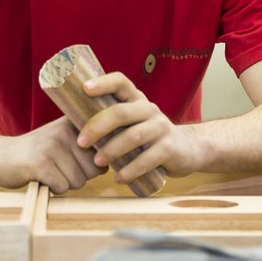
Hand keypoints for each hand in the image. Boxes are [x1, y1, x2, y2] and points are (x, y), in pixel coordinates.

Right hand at [0, 117, 102, 193]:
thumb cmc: (36, 153)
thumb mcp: (62, 140)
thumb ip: (87, 145)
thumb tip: (115, 162)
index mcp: (73, 124)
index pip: (104, 152)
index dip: (93, 165)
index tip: (75, 161)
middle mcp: (65, 131)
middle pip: (94, 170)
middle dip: (78, 177)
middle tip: (56, 167)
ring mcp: (52, 146)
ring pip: (78, 181)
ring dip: (64, 183)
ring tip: (47, 171)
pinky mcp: (40, 163)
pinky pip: (62, 187)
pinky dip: (52, 188)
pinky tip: (39, 177)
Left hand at [77, 73, 208, 183]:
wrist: (188, 150)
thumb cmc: (149, 136)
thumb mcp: (134, 121)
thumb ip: (113, 120)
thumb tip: (73, 121)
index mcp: (137, 99)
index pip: (120, 82)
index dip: (102, 83)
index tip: (84, 89)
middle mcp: (150, 110)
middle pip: (121, 112)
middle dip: (97, 127)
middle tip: (81, 142)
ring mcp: (161, 128)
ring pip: (133, 137)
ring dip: (111, 150)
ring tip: (98, 162)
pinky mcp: (169, 149)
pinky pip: (147, 160)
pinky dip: (130, 170)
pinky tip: (119, 178)